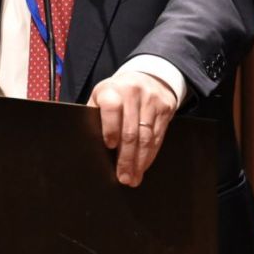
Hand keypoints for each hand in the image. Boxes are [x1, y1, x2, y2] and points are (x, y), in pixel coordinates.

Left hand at [87, 70, 178, 186]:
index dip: (110, 129)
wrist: (148, 77)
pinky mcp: (165, 109)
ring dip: (140, 161)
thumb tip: (88, 143)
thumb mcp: (102, 96)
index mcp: (112, 89)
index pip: (111, 109)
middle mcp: (133, 93)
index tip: (109, 147)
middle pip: (130, 131)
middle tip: (123, 177)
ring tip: (134, 177)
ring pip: (146, 137)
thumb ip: (95, 114)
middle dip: (126, 158)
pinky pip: (158, 137)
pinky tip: (144, 165)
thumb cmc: (117, 93)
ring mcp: (151, 101)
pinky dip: (150, 154)